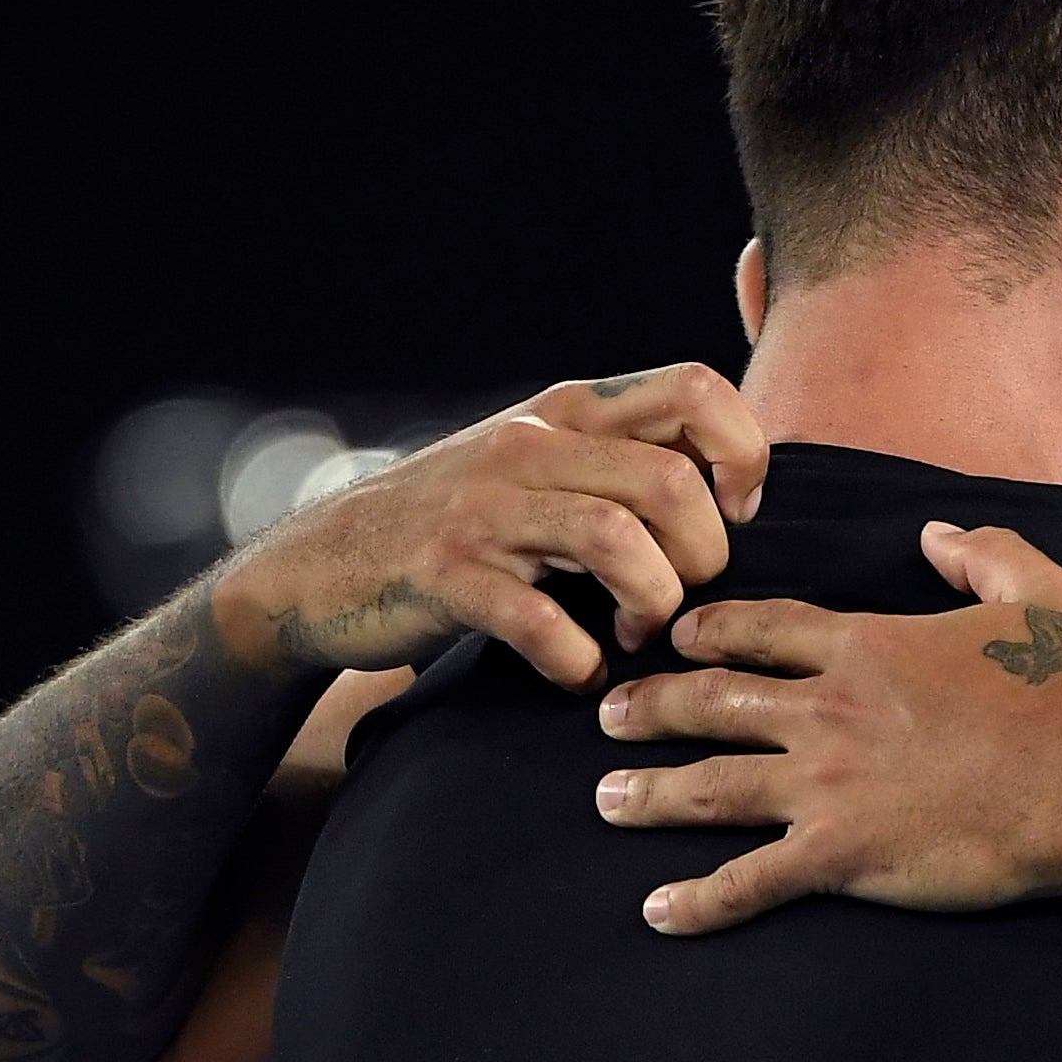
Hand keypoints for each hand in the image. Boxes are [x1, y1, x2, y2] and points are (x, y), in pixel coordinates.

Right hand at [215, 366, 765, 689]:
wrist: (318, 568)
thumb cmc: (458, 527)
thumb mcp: (539, 466)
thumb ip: (621, 460)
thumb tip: (735, 488)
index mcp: (567, 412)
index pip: (695, 390)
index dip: (743, 455)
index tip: (737, 516)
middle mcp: (529, 445)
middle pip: (671, 480)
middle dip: (704, 556)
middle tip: (684, 598)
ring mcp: (483, 508)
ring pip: (616, 537)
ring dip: (651, 602)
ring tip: (636, 632)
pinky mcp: (444, 574)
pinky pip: (539, 619)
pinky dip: (576, 659)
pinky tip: (578, 671)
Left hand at [595, 521, 1061, 931]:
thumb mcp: (1044, 593)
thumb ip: (984, 552)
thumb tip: (937, 534)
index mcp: (868, 646)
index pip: (764, 630)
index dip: (711, 632)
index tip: (675, 638)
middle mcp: (830, 710)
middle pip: (713, 701)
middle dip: (652, 706)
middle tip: (607, 715)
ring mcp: (828, 785)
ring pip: (710, 785)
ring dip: (649, 793)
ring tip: (606, 799)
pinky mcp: (843, 854)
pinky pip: (751, 881)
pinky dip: (698, 901)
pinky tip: (657, 912)